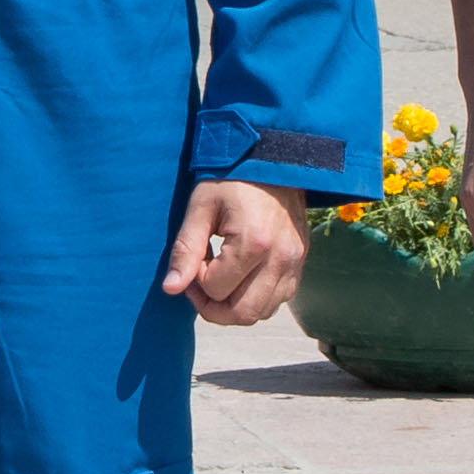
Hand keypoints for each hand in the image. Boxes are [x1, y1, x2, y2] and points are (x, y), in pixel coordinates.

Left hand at [159, 173, 309, 324]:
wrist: (273, 160)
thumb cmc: (232, 179)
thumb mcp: (201, 207)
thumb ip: (186, 249)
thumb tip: (171, 288)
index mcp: (254, 242)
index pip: (216, 289)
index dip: (196, 280)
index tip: (196, 256)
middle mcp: (280, 258)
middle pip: (243, 313)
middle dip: (214, 308)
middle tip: (200, 286)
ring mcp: (295, 262)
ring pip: (263, 312)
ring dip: (236, 306)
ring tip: (221, 279)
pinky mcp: (301, 262)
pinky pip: (279, 299)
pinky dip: (257, 298)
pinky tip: (242, 277)